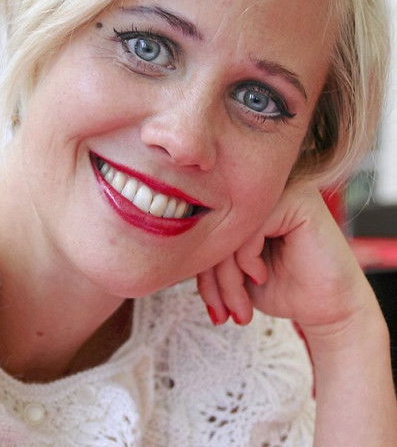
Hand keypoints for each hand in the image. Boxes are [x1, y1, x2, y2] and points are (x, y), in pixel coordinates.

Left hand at [197, 181, 376, 337]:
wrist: (330, 309)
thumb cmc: (285, 287)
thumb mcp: (236, 273)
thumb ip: (211, 256)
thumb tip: (173, 252)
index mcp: (248, 202)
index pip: (209, 226)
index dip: (202, 268)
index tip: (212, 305)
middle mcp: (263, 190)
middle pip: (217, 226)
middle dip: (213, 278)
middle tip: (221, 313)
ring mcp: (282, 190)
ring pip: (230, 229)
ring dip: (227, 278)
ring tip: (239, 308)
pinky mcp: (297, 200)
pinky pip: (250, 227)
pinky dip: (246, 260)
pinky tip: (260, 277)